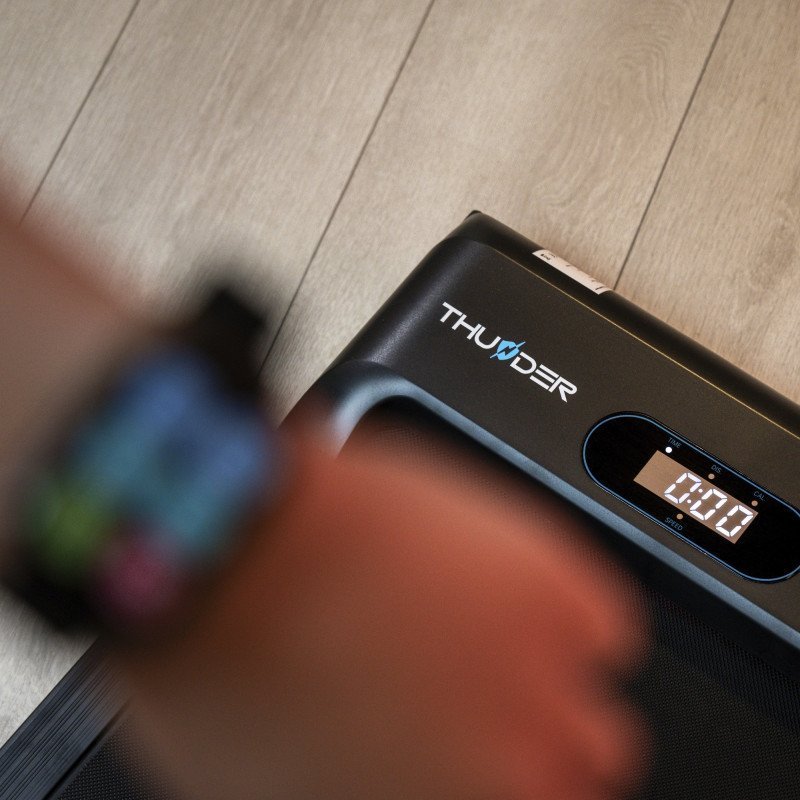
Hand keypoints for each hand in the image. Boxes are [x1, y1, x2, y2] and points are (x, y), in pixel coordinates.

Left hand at [119, 426, 646, 799]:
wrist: (228, 543)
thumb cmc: (223, 670)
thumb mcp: (274, 792)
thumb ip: (366, 797)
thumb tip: (399, 780)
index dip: (493, 785)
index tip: (478, 766)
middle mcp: (511, 770)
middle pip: (578, 781)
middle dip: (530, 755)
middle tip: (475, 710)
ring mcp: (540, 678)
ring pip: (598, 723)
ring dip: (548, 691)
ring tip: (484, 647)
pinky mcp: (552, 589)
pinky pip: (608, 627)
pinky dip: (569, 618)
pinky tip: (507, 596)